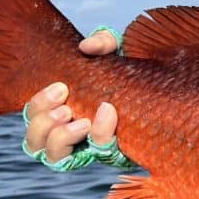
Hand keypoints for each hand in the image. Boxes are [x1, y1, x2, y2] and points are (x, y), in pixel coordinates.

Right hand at [23, 29, 118, 163]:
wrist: (164, 89)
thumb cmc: (131, 73)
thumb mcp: (116, 52)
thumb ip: (103, 43)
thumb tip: (85, 47)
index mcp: (61, 109)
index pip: (34, 115)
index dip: (39, 105)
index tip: (62, 87)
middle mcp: (68, 133)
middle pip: (34, 141)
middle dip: (44, 123)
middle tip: (67, 108)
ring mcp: (87, 148)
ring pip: (52, 156)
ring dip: (61, 138)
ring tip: (82, 122)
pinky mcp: (111, 154)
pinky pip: (97, 153)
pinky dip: (98, 135)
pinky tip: (106, 119)